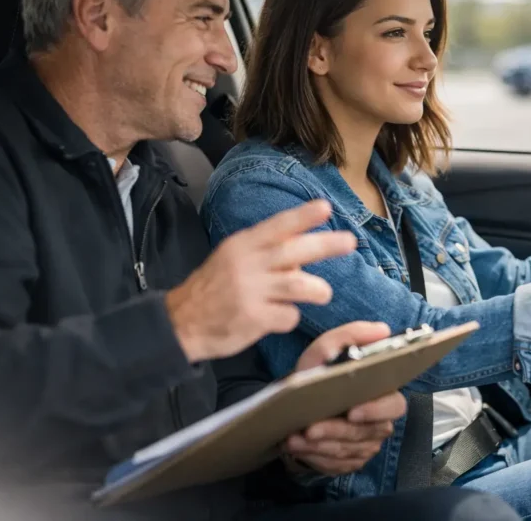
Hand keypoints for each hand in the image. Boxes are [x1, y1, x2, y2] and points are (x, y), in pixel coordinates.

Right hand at [165, 200, 356, 362]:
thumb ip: (265, 251)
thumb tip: (304, 248)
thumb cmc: (213, 288)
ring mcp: (250, 292)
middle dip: (326, 245)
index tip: (326, 207)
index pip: (277, 225)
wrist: (180, 322)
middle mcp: (247, 265)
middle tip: (350, 241)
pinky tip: (282, 318)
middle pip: (294, 251)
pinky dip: (291, 317)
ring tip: (322, 294)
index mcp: (242, 245)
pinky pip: (288, 316)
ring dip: (318, 290)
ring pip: (298, 285)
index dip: (303, 216)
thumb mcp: (232, 257)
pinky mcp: (253, 318)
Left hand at [282, 322, 406, 476]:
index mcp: (382, 393)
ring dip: (318, 444)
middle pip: (365, 432)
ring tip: (295, 436)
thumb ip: (351, 336)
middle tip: (310, 427)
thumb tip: (382, 330)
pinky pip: (335, 464)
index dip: (376, 410)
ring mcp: (365, 445)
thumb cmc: (317, 374)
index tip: (352, 410)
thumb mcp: (326, 349)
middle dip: (336, 430)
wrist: (296, 403)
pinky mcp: (349, 462)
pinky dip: (314, 456)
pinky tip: (296, 446)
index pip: (394, 405)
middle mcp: (379, 422)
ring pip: (346, 449)